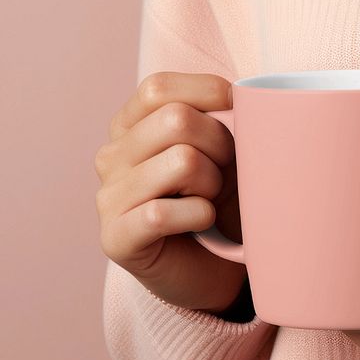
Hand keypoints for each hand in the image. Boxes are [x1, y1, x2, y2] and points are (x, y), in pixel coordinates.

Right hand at [94, 71, 245, 312]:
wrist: (210, 272)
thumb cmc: (217, 202)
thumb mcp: (221, 152)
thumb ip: (220, 118)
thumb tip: (251, 97)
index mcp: (129, 126)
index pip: (159, 87)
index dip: (207, 92)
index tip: (238, 111)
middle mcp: (111, 157)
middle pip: (177, 119)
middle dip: (221, 144)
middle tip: (225, 174)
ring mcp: (108, 198)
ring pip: (181, 162)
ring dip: (212, 184)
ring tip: (210, 201)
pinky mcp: (116, 238)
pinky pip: (164, 213)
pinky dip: (198, 216)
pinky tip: (202, 224)